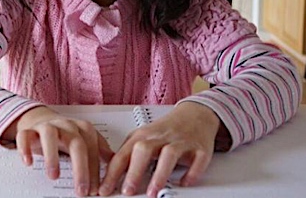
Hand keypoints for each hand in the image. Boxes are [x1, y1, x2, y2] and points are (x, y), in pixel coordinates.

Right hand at [3, 106, 114, 196]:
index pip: (92, 149)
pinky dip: (25, 148)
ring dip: (52, 156)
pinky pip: (24, 136)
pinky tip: (29, 162)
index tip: (95, 190)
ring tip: (54, 176)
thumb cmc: (65, 135)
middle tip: (81, 190)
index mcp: (81, 128)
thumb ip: (99, 150)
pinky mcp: (28, 130)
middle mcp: (65, 125)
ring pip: (49, 135)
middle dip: (80, 168)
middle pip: (76, 143)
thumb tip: (116, 163)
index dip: (94, 170)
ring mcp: (45, 126)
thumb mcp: (84, 140)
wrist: (41, 120)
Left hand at [99, 102, 220, 196]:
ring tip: (153, 192)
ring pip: (168, 154)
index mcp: (142, 136)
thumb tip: (107, 174)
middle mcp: (160, 137)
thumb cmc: (165, 130)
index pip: (123, 155)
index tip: (105, 189)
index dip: (112, 173)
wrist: (194, 114)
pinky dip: (192, 173)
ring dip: (160, 174)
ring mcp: (180, 141)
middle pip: (144, 150)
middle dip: (134, 172)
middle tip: (128, 191)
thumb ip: (127, 154)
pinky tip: (184, 183)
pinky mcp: (200, 148)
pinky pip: (197, 159)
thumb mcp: (142, 137)